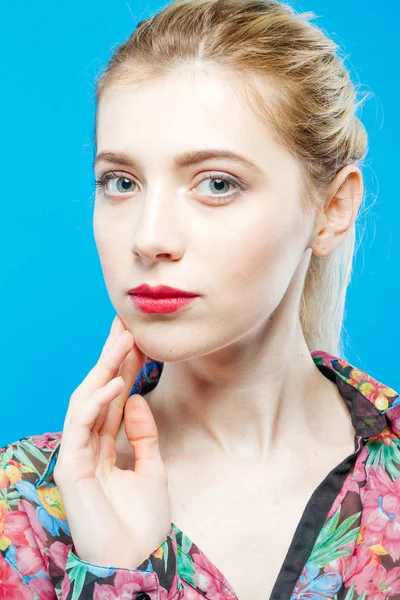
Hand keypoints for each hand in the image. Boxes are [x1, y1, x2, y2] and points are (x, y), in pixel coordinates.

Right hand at [53, 315, 171, 568]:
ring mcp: (77, 454)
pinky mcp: (70, 467)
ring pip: (87, 400)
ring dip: (106, 368)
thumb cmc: (140, 523)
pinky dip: (98, 401)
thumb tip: (139, 397)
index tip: (140, 339)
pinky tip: (117, 381)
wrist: (135, 562)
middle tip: (128, 325)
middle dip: (113, 357)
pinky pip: (81, 425)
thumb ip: (143, 434)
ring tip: (125, 339)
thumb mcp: (151, 469)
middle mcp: (88, 445)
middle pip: (99, 391)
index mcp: (105, 445)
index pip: (114, 397)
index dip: (125, 367)